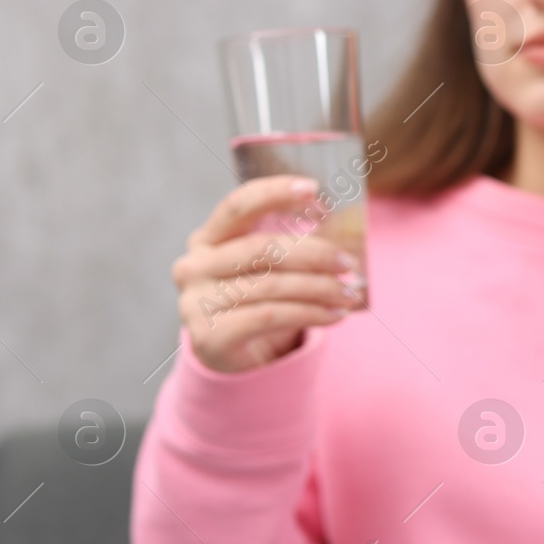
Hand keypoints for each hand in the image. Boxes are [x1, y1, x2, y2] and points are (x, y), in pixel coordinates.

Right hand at [172, 175, 358, 372]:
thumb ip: (293, 245)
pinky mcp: (209, 336)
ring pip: (271, 285)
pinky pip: (270, 316)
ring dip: (320, 288)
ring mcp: (196, 302)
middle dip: (314, 253)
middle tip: (349, 264)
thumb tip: (347, 232)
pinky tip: (335, 315)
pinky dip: (310, 313)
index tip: (313, 188)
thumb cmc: (257, 300)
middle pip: (262, 248)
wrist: (233, 355)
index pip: (238, 206)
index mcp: (206, 238)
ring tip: (349, 294)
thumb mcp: (268, 268)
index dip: (274, 193)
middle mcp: (194, 266)